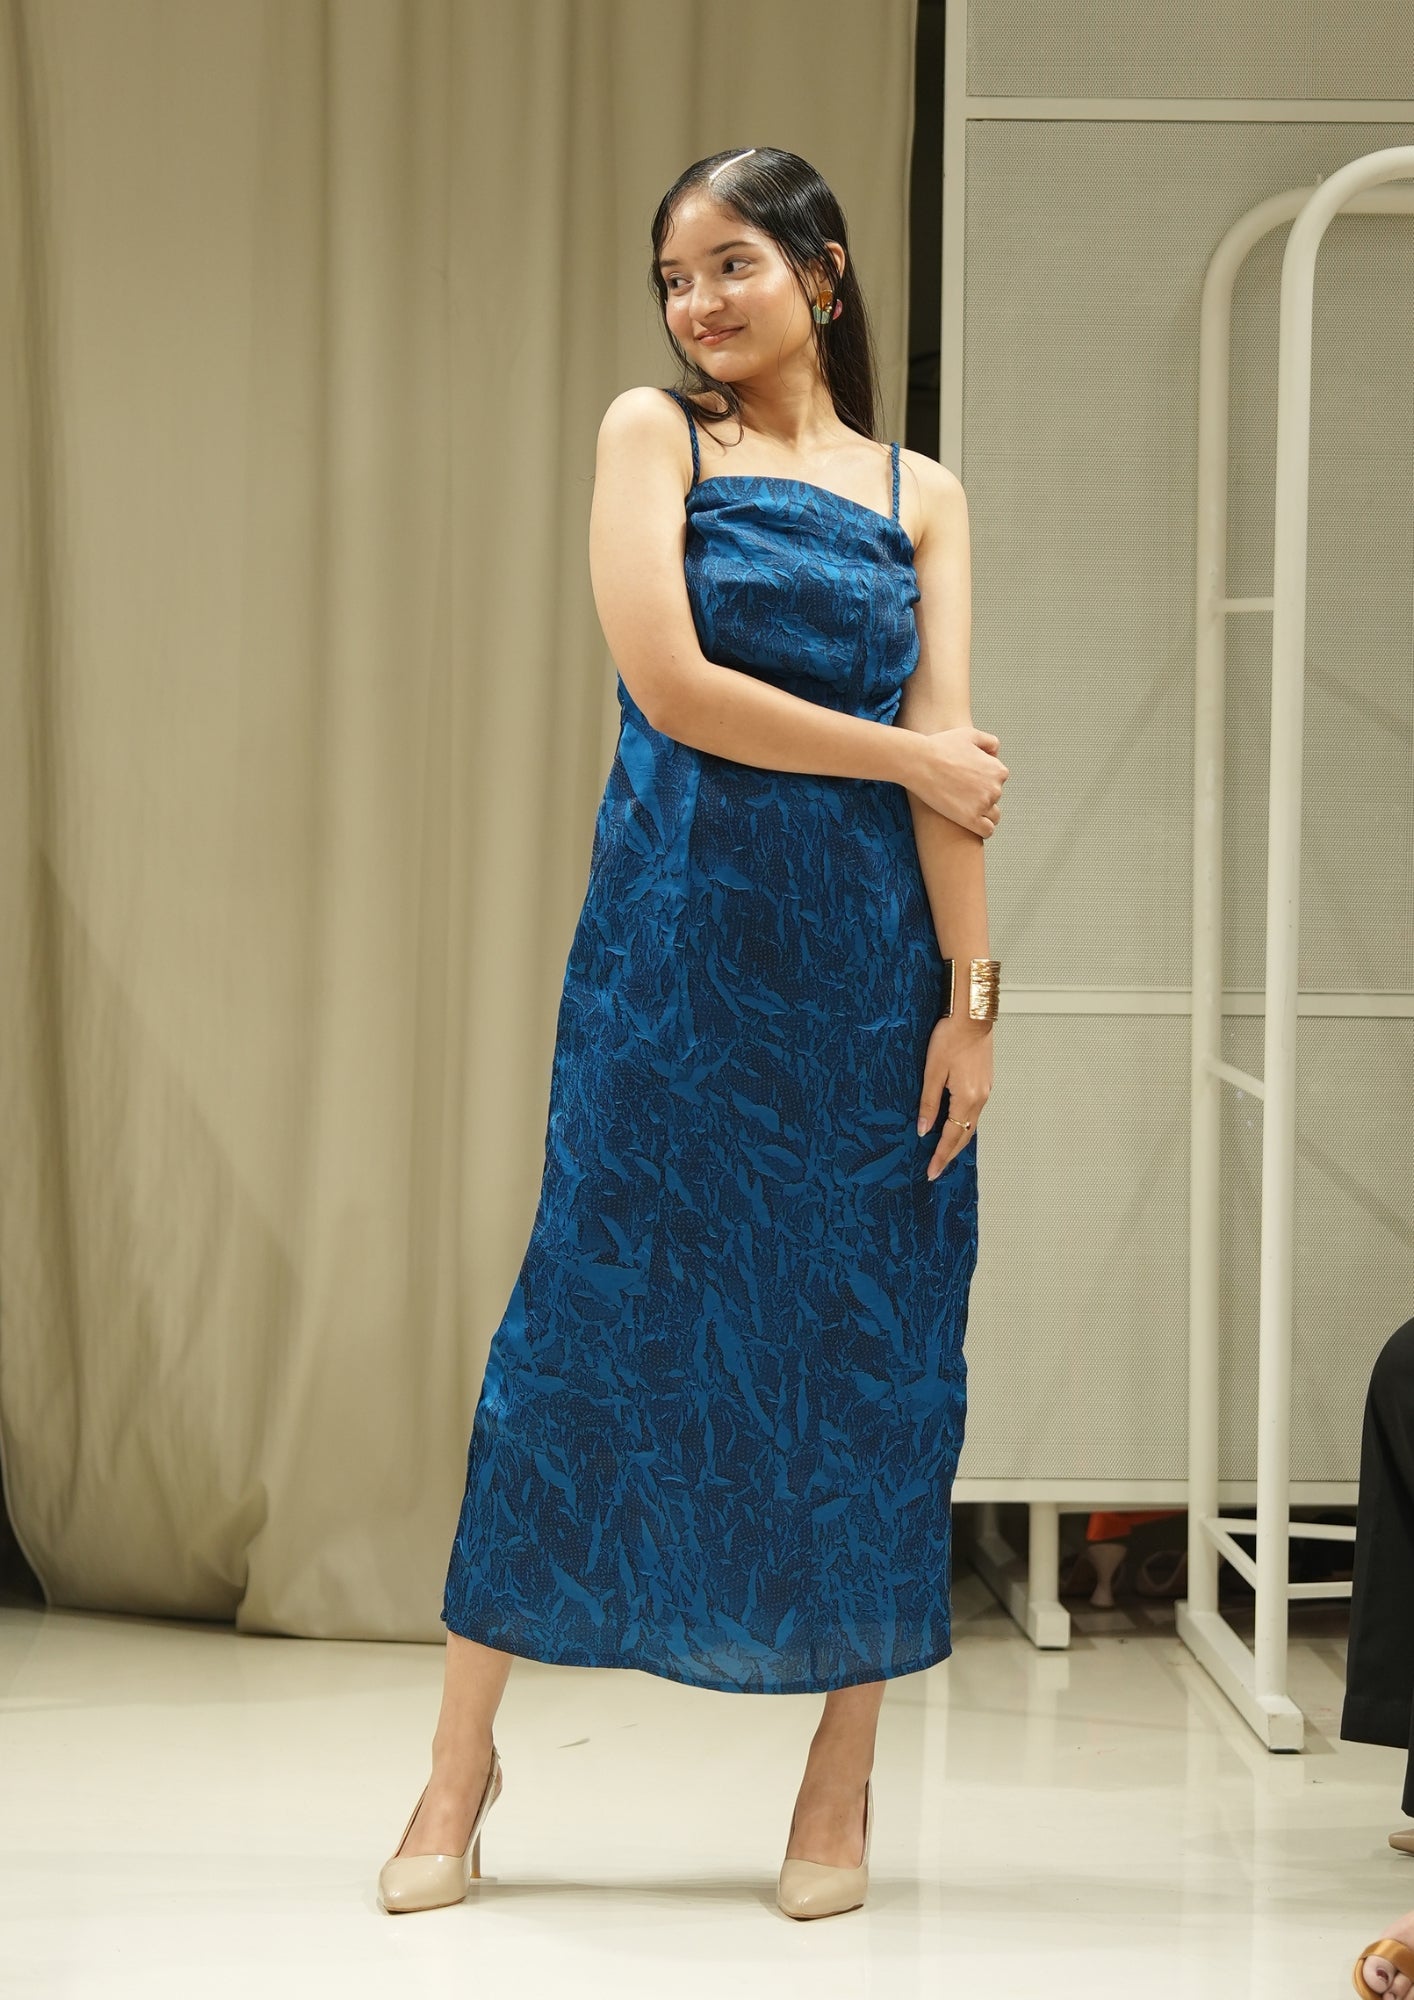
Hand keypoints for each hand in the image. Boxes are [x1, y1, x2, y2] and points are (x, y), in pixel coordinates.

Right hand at [907, 726, 1007, 836]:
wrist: (919, 761)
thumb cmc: (940, 746)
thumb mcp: (970, 734)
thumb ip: (990, 742)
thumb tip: (995, 756)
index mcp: (998, 770)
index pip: (998, 780)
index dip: (983, 780)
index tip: (967, 779)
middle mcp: (995, 788)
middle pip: (994, 797)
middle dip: (980, 796)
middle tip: (959, 791)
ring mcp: (983, 805)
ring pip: (992, 816)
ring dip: (981, 813)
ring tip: (962, 807)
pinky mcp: (970, 819)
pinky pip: (986, 830)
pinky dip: (981, 829)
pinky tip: (968, 822)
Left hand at [917, 1013, 992, 1176]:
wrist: (973, 1017)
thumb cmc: (951, 1038)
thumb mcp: (932, 1071)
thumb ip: (929, 1102)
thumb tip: (923, 1129)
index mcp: (966, 1098)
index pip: (951, 1136)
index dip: (941, 1156)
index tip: (932, 1171)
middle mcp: (980, 1099)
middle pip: (965, 1136)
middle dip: (950, 1154)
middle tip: (936, 1169)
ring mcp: (986, 1091)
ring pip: (971, 1125)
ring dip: (958, 1141)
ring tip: (944, 1153)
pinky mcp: (986, 1083)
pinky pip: (975, 1112)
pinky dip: (965, 1125)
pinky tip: (956, 1126)